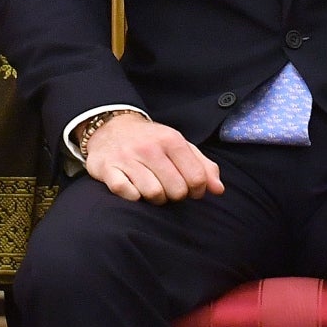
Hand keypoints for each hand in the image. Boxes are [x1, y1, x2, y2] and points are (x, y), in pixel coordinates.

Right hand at [82, 113, 224, 202]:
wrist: (111, 127)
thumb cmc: (151, 142)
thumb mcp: (179, 145)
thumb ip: (203, 166)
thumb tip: (218, 190)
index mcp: (171, 140)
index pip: (196, 178)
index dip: (197, 190)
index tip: (191, 189)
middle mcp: (150, 148)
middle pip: (177, 190)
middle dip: (176, 195)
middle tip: (169, 188)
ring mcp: (127, 158)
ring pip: (153, 194)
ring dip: (155, 198)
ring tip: (152, 188)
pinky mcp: (108, 169)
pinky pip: (127, 194)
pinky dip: (133, 196)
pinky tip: (134, 188)